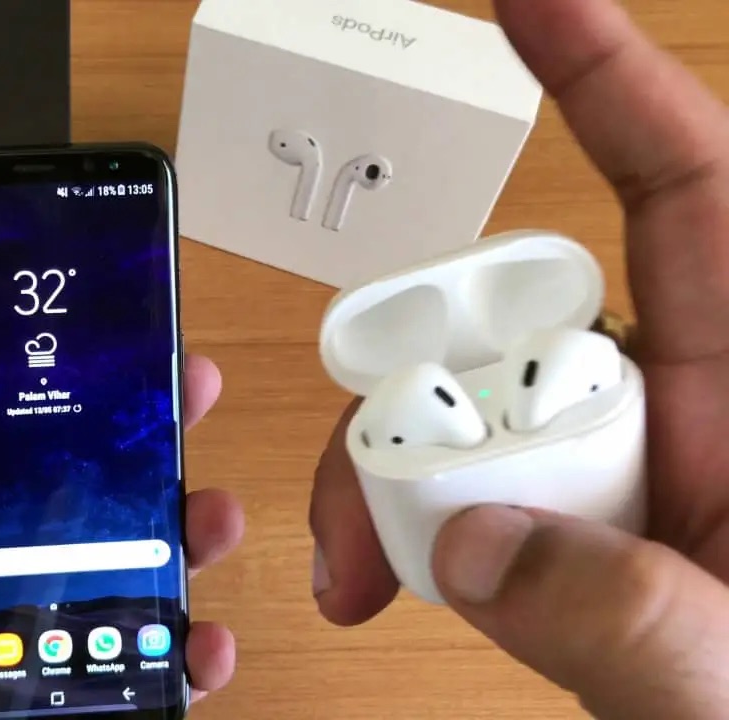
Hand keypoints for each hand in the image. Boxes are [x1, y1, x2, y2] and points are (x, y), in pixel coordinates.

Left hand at [0, 354, 242, 719]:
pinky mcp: (55, 715)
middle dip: (137, 459)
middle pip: (72, 514)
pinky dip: (181, 661)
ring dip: (176, 547)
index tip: (98, 358)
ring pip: (116, 588)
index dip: (44, 407)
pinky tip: (204, 645)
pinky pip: (131, 684)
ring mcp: (21, 657)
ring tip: (212, 517)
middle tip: (190, 402)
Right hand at [310, 0, 728, 716]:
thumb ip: (635, 619)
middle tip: (362, 488)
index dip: (611, 86)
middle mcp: (671, 418)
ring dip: (383, 473)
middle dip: (415, 375)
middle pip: (516, 322)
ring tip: (355, 568)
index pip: (689, 197)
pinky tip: (378, 577)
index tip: (533, 2)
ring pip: (460, 408)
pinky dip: (394, 521)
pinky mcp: (555, 524)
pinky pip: (449, 483)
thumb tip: (479, 546)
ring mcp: (605, 470)